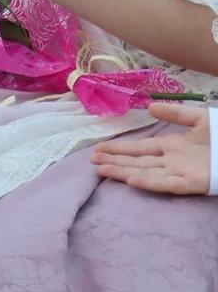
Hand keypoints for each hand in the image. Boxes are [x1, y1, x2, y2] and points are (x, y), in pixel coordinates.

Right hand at [93, 103, 211, 193]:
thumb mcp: (200, 119)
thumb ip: (175, 113)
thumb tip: (148, 107)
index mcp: (173, 146)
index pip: (140, 148)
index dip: (120, 149)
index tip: (99, 149)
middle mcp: (172, 161)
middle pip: (138, 162)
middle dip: (115, 161)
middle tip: (92, 162)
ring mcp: (181, 173)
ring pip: (146, 173)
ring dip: (124, 172)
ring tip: (101, 170)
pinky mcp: (193, 184)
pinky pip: (167, 184)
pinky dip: (149, 182)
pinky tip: (131, 179)